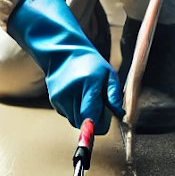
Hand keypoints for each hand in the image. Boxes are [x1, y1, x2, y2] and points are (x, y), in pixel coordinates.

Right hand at [6, 0, 123, 132]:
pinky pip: (68, 115)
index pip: (92, 119)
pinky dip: (75, 110)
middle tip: (99, 104)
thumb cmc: (90, 62)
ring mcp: (61, 98)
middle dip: (94, 120)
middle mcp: (72, 93)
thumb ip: (115, 95)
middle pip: (84, 123)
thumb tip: (120, 114)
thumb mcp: (109, 74)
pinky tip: (77, 96)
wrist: (63, 51)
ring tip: (87, 98)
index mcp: (89, 85)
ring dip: (84, 116)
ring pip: (75, 122)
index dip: (101, 124)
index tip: (106, 117)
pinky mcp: (55, 101)